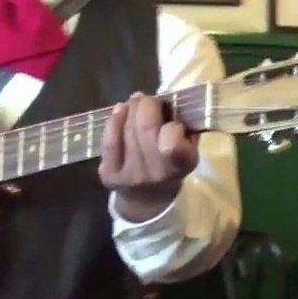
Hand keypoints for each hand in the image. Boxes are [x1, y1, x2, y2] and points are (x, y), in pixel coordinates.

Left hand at [99, 93, 198, 222]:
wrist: (148, 199)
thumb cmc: (172, 164)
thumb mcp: (188, 148)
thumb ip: (184, 126)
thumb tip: (168, 99)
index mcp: (180, 165)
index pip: (173, 144)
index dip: (172, 125)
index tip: (173, 119)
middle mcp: (155, 174)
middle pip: (145, 128)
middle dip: (146, 105)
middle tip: (148, 99)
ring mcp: (129, 175)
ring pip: (127, 130)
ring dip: (131, 109)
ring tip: (135, 102)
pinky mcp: (109, 175)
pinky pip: (108, 141)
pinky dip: (114, 120)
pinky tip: (119, 109)